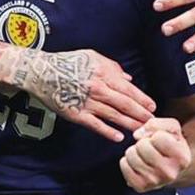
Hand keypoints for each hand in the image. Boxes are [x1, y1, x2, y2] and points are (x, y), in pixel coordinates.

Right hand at [14, 48, 154, 140]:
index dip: (142, 99)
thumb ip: (112, 67)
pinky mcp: (76, 114)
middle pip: (125, 104)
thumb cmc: (67, 62)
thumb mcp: (92, 57)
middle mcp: (98, 88)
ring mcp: (87, 103)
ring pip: (113, 116)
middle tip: (152, 122)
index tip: (152, 107)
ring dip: (129, 124)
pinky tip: (119, 137)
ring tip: (141, 130)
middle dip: (141, 114)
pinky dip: (108, 132)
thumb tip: (128, 79)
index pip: (128, 89)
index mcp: (103, 73)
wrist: (41, 72)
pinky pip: (95, 125)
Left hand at [118, 116, 191, 192]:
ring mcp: (154, 182)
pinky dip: (127, 161)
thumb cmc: (171, 145)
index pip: (158, 137)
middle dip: (143, 142)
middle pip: (142, 146)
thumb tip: (137, 135)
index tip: (161, 141)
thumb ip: (156, 124)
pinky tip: (138, 164)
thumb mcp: (172, 128)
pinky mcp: (140, 187)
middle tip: (151, 148)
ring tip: (144, 156)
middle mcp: (169, 173)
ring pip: (131, 154)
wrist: (171, 169)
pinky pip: (123, 165)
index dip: (156, 135)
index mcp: (182, 158)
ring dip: (135, 151)